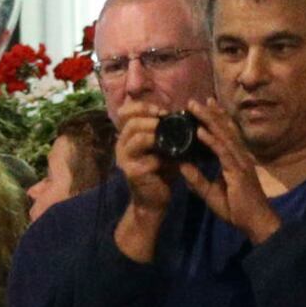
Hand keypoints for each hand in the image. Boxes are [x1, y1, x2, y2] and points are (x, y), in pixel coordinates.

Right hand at [107, 109, 174, 258]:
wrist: (154, 199)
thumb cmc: (161, 171)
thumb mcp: (163, 147)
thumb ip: (166, 131)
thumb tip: (183, 112)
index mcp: (128, 136)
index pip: (125, 112)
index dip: (142, 107)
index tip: (160, 110)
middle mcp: (122, 146)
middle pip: (131, 123)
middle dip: (151, 120)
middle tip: (167, 123)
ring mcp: (125, 160)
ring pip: (137, 138)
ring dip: (155, 135)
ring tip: (170, 139)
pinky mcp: (132, 173)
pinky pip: (148, 160)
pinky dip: (161, 158)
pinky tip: (172, 160)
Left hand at [177, 96, 277, 242]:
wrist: (254, 222)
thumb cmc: (237, 209)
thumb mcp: (211, 193)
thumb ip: (198, 180)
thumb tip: (182, 166)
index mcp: (235, 159)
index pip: (224, 135)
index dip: (214, 120)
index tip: (202, 107)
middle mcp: (239, 156)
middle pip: (224, 129)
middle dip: (210, 113)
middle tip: (195, 100)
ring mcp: (240, 162)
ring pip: (223, 135)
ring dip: (209, 120)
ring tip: (195, 107)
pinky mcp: (238, 171)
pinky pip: (222, 152)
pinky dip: (211, 140)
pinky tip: (201, 130)